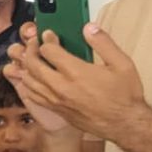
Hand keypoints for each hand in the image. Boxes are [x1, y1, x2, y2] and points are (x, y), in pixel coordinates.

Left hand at [8, 20, 148, 140]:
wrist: (123, 124)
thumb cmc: (124, 95)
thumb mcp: (122, 63)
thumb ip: (103, 43)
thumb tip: (89, 27)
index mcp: (76, 72)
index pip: (49, 51)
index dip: (47, 39)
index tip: (49, 34)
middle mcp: (61, 87)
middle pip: (33, 65)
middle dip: (31, 50)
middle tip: (34, 43)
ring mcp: (56, 100)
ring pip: (29, 81)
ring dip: (27, 67)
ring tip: (31, 58)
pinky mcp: (56, 109)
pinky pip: (33, 96)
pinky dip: (28, 84)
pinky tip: (32, 78)